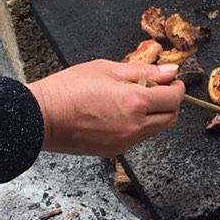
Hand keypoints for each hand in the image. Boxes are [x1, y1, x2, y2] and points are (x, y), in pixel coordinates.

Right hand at [26, 59, 184, 155]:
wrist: (42, 117)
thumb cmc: (68, 89)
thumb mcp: (107, 69)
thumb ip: (143, 71)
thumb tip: (169, 71)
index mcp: (136, 102)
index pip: (173, 98)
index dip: (176, 87)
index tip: (172, 81)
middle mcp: (136, 126)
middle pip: (171, 118)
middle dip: (171, 103)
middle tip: (159, 90)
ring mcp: (126, 141)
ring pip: (156, 130)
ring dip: (156, 115)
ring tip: (134, 100)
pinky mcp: (116, 150)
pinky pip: (139, 138)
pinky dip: (139, 126)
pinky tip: (121, 114)